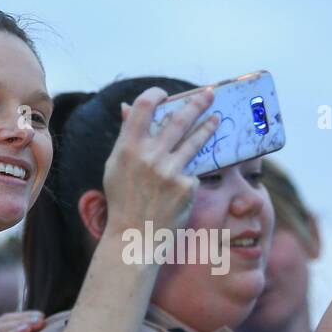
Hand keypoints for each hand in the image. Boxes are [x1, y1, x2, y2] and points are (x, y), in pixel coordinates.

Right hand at [101, 87, 217, 234]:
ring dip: (208, 126)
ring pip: (195, 140)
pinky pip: (193, 172)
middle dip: (196, 103)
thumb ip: (125, 137)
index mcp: (127, 147)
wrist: (134, 238)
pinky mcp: (186, 186)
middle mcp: (149, 155)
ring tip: (216, 118)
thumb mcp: (116, 166)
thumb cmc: (123, 201)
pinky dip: (189, 175)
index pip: (143, 106)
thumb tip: (126, 107)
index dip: (156, 94)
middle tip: (208, 93)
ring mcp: (170, 170)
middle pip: (178, 118)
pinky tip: (182, 186)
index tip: (166, 94)